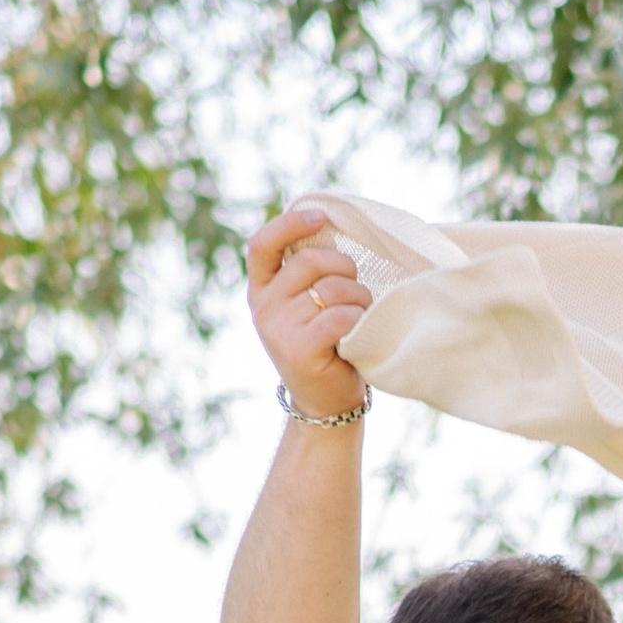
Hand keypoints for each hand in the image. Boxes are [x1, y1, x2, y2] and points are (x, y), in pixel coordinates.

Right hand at [248, 205, 371, 417]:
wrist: (325, 404)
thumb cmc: (325, 347)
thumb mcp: (306, 307)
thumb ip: (306, 276)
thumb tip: (327, 228)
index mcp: (261, 290)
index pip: (262, 244)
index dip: (290, 224)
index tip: (321, 218)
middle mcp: (263, 307)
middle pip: (309, 263)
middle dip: (344, 268)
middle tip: (358, 287)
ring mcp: (278, 329)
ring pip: (331, 290)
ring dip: (359, 297)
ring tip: (362, 314)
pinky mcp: (300, 350)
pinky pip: (340, 317)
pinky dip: (358, 319)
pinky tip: (360, 330)